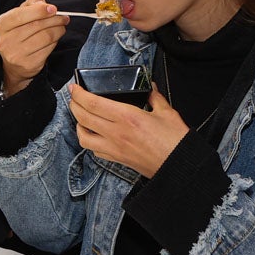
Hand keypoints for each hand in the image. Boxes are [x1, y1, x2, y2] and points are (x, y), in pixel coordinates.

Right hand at [0, 0, 67, 96]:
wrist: (14, 64)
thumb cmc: (18, 33)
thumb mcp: (19, 15)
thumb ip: (31, 4)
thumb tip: (44, 4)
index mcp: (0, 26)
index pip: (19, 15)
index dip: (38, 11)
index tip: (53, 8)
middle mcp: (5, 41)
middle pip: (36, 25)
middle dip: (54, 19)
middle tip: (64, 17)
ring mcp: (16, 54)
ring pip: (45, 37)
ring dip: (58, 30)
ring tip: (62, 26)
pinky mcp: (28, 64)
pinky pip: (48, 49)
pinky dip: (55, 41)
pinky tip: (55, 38)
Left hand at [69, 83, 184, 177]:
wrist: (180, 167)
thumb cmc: (176, 142)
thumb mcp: (167, 113)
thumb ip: (155, 97)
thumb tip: (150, 87)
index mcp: (127, 117)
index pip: (93, 103)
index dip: (79, 94)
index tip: (74, 88)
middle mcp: (116, 133)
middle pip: (83, 117)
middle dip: (74, 105)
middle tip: (73, 97)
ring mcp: (114, 148)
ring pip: (83, 137)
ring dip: (77, 125)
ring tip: (80, 116)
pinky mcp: (117, 159)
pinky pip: (95, 151)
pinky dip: (89, 141)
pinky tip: (93, 134)